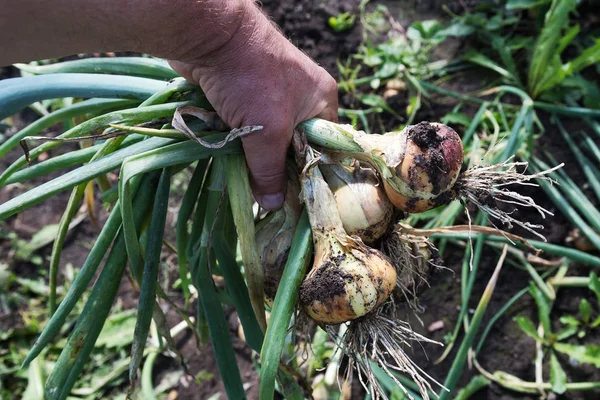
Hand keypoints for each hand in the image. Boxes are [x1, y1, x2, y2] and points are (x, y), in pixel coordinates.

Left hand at [168, 5, 337, 209]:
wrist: (209, 35)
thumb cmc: (252, 78)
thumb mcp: (268, 131)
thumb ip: (270, 171)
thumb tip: (273, 206)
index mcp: (320, 100)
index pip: (325, 146)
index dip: (312, 173)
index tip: (299, 201)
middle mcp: (300, 97)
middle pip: (293, 146)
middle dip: (278, 169)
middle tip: (270, 198)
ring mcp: (269, 95)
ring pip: (265, 140)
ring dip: (254, 157)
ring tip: (250, 184)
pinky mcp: (243, 96)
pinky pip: (245, 130)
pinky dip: (237, 144)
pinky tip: (231, 162)